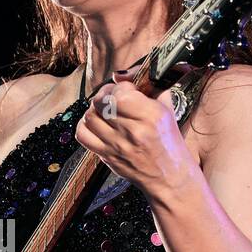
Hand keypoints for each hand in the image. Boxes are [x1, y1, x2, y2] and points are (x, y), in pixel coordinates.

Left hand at [74, 69, 196, 199]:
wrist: (169, 176)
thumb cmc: (168, 140)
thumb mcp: (166, 109)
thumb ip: (148, 87)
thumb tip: (120, 75)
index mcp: (151, 116)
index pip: (120, 93)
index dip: (119, 87)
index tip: (125, 90)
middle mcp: (133, 131)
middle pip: (101, 103)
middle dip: (104, 95)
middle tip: (111, 97)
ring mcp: (117, 146)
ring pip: (89, 117)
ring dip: (94, 109)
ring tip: (104, 110)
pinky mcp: (107, 157)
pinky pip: (82, 135)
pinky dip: (84, 125)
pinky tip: (95, 124)